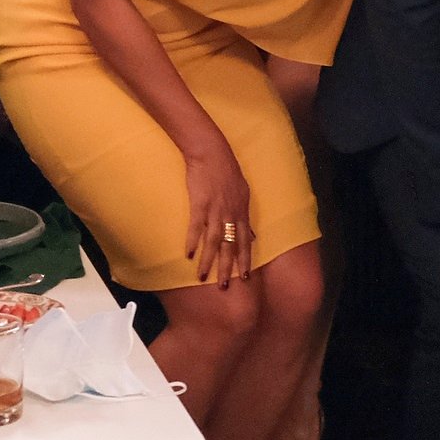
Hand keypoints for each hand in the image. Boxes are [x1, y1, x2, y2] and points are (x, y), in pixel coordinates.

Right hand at [181, 140, 256, 285]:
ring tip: (203, 277)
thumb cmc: (226, 171)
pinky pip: (196, 227)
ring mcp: (215, 210)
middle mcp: (231, 214)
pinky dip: (192, 241)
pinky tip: (187, 254)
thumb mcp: (243, 193)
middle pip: (231, 247)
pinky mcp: (199, 204)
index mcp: (242, 212)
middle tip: (224, 287)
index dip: (245, 260)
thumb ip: (245, 216)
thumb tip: (251, 235)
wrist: (211, 152)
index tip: (246, 277)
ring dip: (208, 261)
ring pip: (214, 242)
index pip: (245, 242)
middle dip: (228, 268)